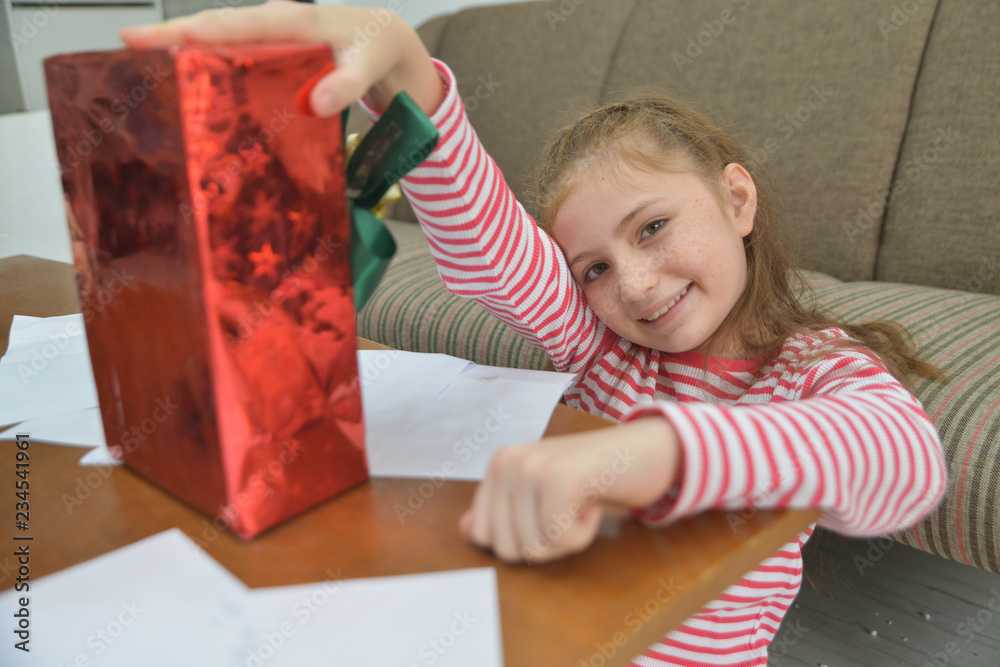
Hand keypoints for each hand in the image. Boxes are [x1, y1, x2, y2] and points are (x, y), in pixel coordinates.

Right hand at [119, 2, 444, 117]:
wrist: (383, 40)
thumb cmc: (372, 49)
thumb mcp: (368, 67)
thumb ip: (346, 84)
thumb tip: (318, 103)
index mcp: (292, 22)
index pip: (232, 25)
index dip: (188, 33)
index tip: (148, 40)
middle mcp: (274, 21)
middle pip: (213, 28)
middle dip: (169, 37)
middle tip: (127, 50)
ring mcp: (269, 33)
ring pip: (218, 38)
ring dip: (182, 50)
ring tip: (143, 65)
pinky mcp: (269, 47)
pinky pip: (232, 50)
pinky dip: (206, 59)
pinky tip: (187, 80)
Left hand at [458, 416, 680, 563]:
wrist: (646, 450)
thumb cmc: (594, 478)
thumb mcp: (541, 496)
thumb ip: (503, 510)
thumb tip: (465, 531)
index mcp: (498, 465)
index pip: (483, 536)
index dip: (522, 541)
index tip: (549, 512)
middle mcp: (507, 462)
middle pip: (507, 549)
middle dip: (545, 543)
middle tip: (568, 508)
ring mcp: (530, 467)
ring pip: (533, 548)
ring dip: (567, 538)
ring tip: (581, 502)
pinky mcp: (559, 478)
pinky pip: (561, 540)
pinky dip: (584, 534)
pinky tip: (593, 502)